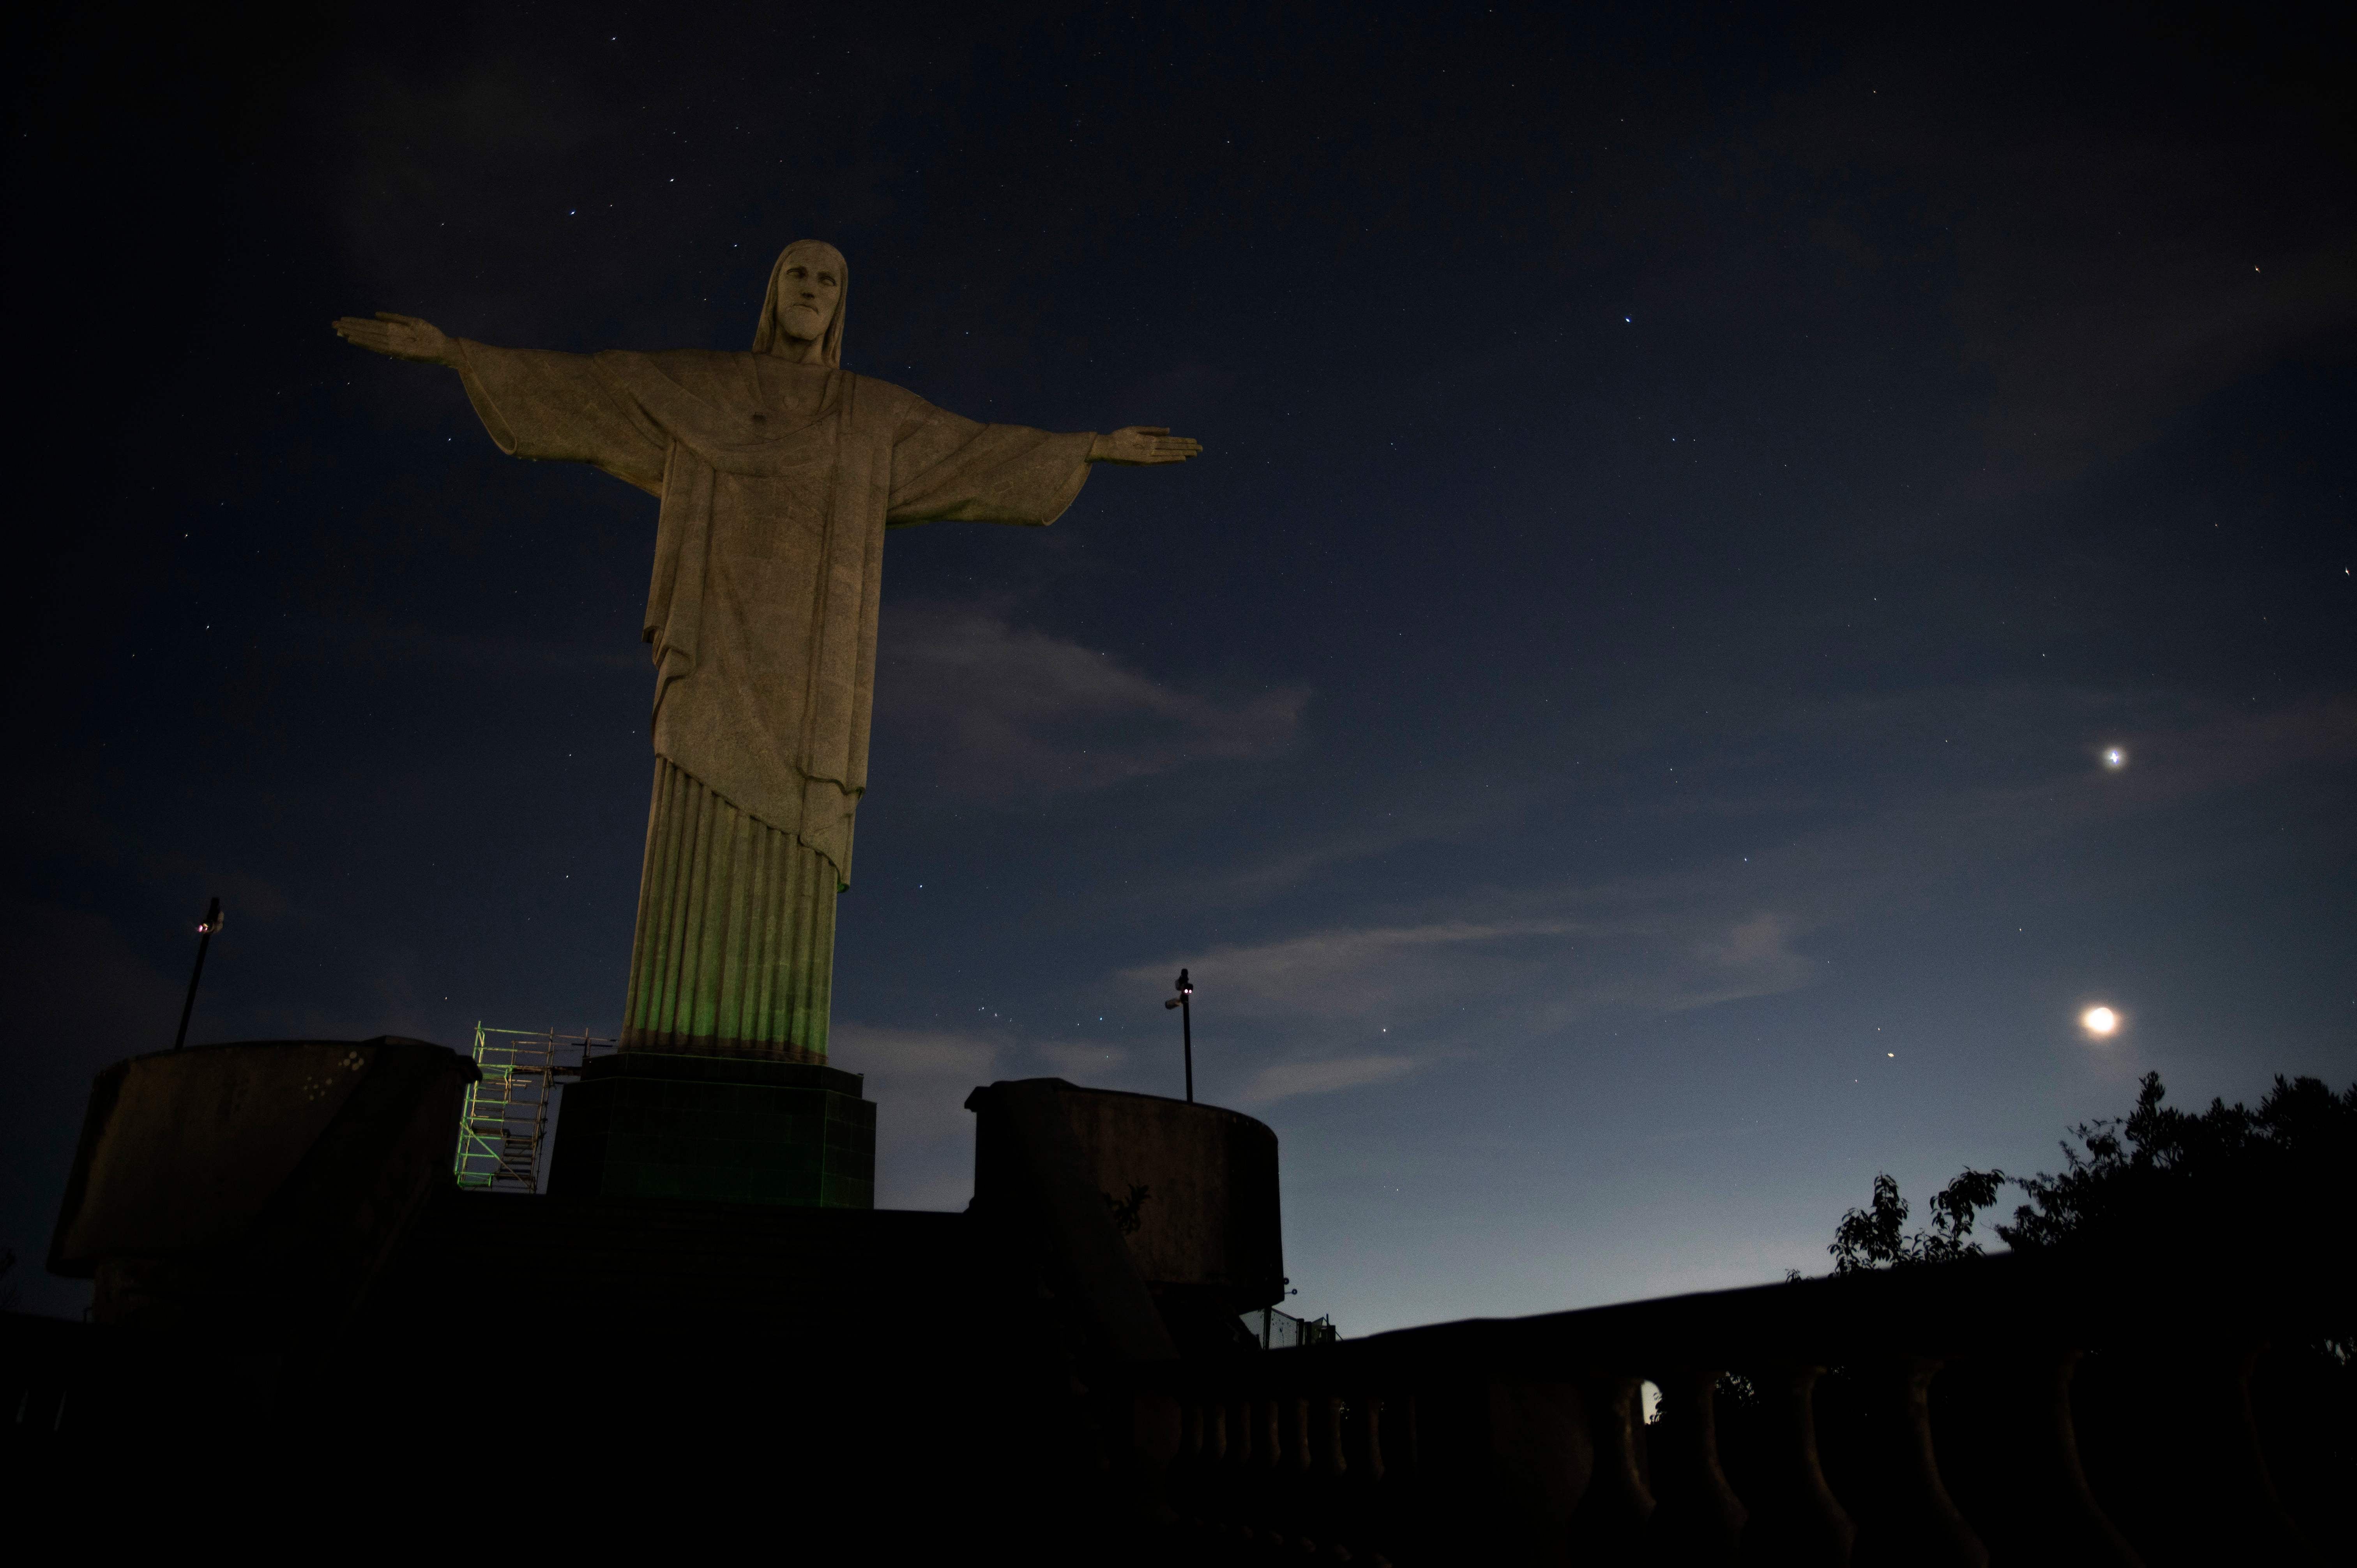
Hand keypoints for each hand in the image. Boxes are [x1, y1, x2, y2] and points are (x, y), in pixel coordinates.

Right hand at [332, 312, 455, 364]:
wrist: (445, 348)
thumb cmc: (430, 335)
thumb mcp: (412, 322)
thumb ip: (395, 318)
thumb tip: (375, 314)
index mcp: (393, 331)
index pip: (370, 326)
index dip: (356, 323)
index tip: (342, 320)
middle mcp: (390, 338)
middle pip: (366, 332)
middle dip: (350, 328)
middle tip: (333, 325)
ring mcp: (393, 345)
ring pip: (369, 339)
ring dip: (354, 335)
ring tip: (340, 331)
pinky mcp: (399, 352)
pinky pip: (379, 346)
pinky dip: (366, 343)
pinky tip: (355, 339)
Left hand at [1087, 426, 1201, 464]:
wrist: (1105, 446)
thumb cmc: (1119, 438)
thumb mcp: (1137, 430)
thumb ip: (1153, 430)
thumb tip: (1169, 430)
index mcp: (1151, 441)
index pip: (1171, 441)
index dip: (1183, 441)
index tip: (1194, 441)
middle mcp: (1152, 449)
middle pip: (1173, 448)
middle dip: (1187, 448)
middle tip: (1201, 448)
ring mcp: (1149, 455)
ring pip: (1170, 454)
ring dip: (1183, 453)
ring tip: (1195, 453)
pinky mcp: (1144, 460)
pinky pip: (1160, 460)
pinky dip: (1171, 459)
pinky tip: (1181, 458)